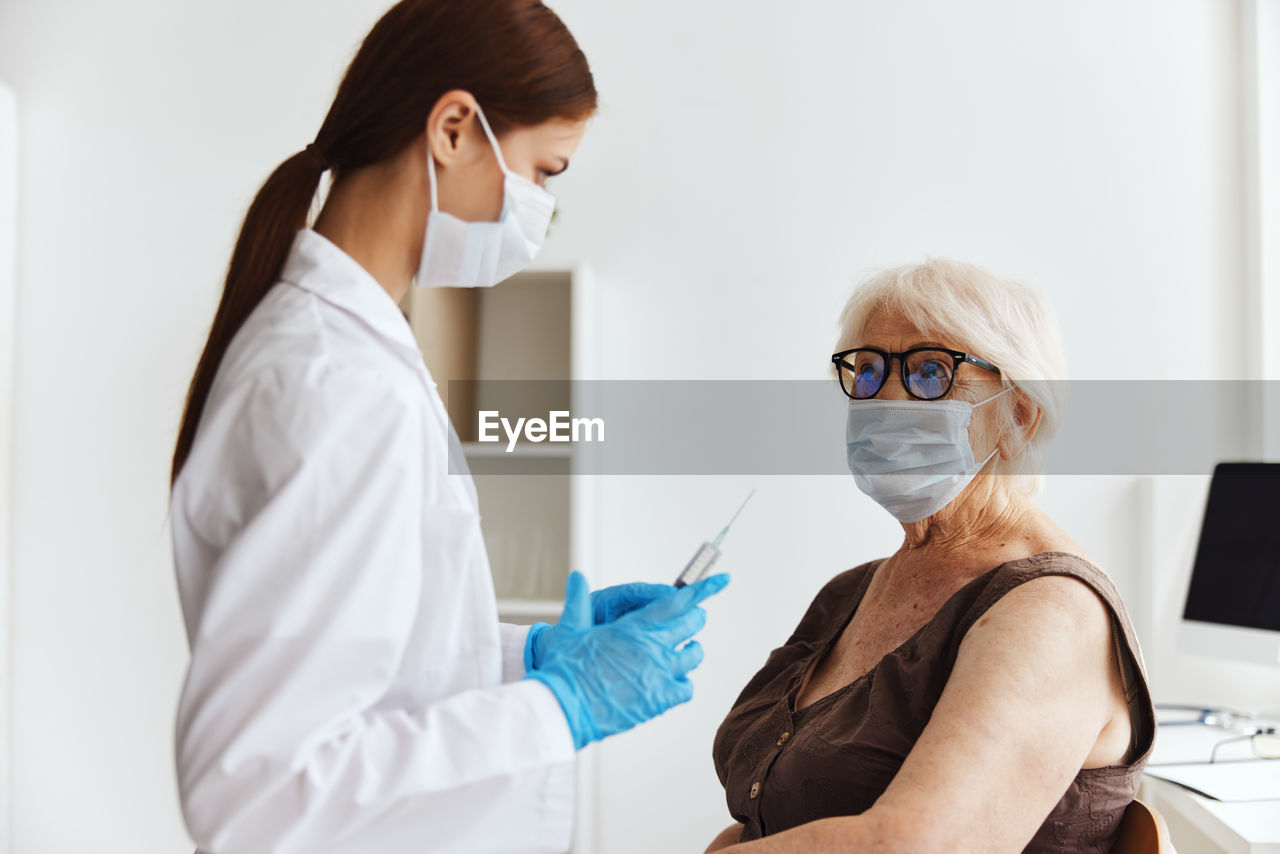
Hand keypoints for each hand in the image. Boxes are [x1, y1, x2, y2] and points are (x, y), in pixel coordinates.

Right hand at [524, 570, 729, 748]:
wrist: (564, 708)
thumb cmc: (566, 668)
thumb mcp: (570, 629)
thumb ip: (579, 600)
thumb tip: (577, 575)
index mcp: (634, 627)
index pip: (677, 601)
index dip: (702, 589)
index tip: (722, 580)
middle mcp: (652, 648)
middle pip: (692, 624)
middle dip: (694, 617)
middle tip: (691, 617)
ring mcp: (660, 674)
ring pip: (694, 655)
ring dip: (690, 649)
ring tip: (680, 650)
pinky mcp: (660, 700)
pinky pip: (687, 687)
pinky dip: (683, 682)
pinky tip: (671, 681)